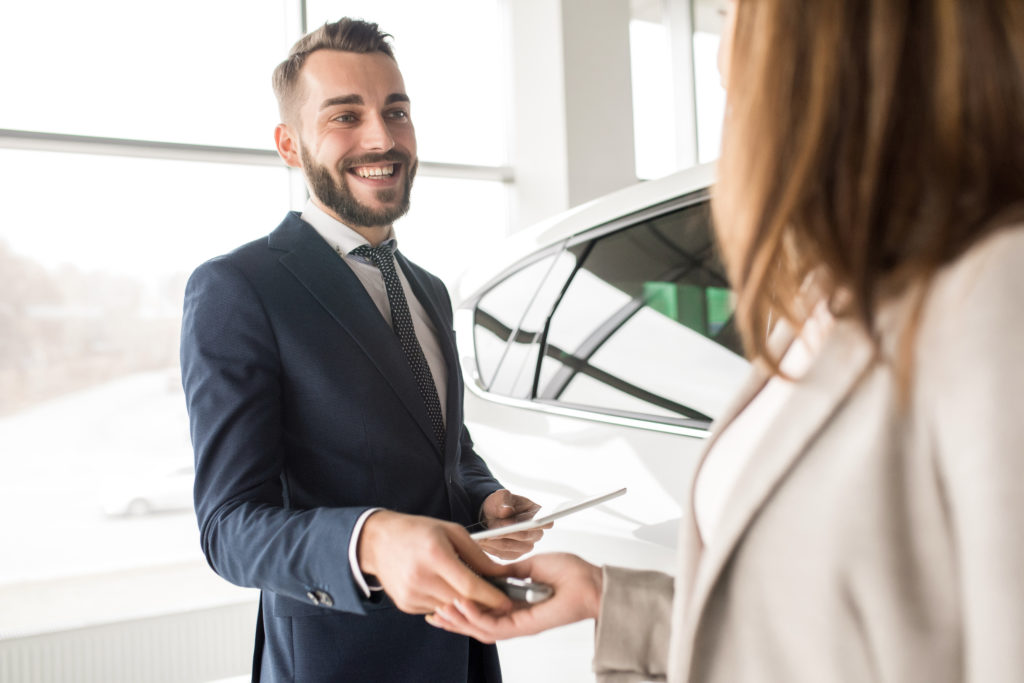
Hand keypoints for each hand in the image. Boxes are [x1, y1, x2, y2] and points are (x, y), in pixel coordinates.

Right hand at [357, 510, 512, 614]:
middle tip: (494, 595)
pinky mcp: (406, 605)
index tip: (507, 601)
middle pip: (463, 602)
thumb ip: (477, 555)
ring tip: (463, 585)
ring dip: (463, 602)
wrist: (378, 541)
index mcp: (435, 555)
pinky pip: (436, 610)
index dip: (492, 597)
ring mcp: (411, 594)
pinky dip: (445, 602)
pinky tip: (440, 585)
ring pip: (451, 609)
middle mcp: (421, 578)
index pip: (470, 586)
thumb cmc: (417, 532)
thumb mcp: (451, 532)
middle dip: (482, 602)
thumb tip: (500, 574)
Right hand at [426, 552, 601, 642]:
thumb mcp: (531, 565)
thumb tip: (489, 570)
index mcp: (514, 605)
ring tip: (441, 610)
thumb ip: (509, 572)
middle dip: (451, 620)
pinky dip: (475, 617)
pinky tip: (461, 606)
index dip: (460, 608)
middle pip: (475, 625)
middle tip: (432, 612)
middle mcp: (513, 618)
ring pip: (480, 628)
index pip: (481, 611)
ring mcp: (517, 624)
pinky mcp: (523, 625)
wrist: (590, 582)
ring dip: (458, 620)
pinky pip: (493, 625)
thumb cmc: (570, 574)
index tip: (442, 598)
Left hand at [477, 489, 549, 559]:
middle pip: (525, 536)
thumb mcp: (500, 497)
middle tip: (492, 530)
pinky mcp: (514, 555)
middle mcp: (536, 533)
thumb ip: (504, 502)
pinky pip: (503, 554)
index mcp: (538, 514)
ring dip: (495, 541)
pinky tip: (482, 541)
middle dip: (507, 532)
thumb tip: (507, 511)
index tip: (521, 522)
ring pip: (511, 546)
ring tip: (481, 536)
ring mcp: (526, 546)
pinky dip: (491, 548)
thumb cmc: (500, 504)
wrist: (491, 516)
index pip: (546, 522)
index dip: (537, 524)